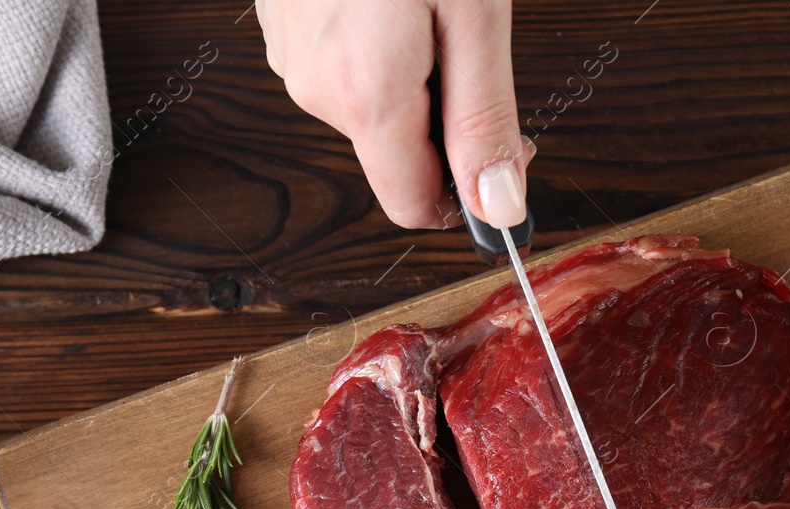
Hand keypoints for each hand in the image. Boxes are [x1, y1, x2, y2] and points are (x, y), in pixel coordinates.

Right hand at [256, 0, 529, 229]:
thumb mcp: (475, 13)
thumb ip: (483, 119)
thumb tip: (498, 208)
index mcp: (366, 93)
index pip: (413, 206)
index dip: (468, 194)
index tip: (508, 153)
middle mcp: (315, 86)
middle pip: (394, 155)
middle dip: (442, 121)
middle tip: (473, 51)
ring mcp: (289, 54)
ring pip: (368, 109)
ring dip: (409, 78)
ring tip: (426, 8)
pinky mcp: (281, 24)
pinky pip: (339, 67)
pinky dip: (376, 45)